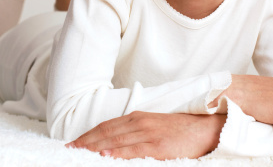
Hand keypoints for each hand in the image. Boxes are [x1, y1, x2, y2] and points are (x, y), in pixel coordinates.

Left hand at [66, 111, 225, 159]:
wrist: (203, 128)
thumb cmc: (178, 129)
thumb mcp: (153, 125)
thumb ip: (135, 130)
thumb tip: (114, 142)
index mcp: (137, 117)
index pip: (106, 126)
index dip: (89, 134)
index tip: (74, 142)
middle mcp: (139, 122)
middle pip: (106, 132)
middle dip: (86, 141)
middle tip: (69, 148)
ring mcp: (148, 134)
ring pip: (115, 140)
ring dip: (95, 147)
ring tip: (78, 152)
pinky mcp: (158, 146)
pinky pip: (133, 150)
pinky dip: (117, 153)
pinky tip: (104, 155)